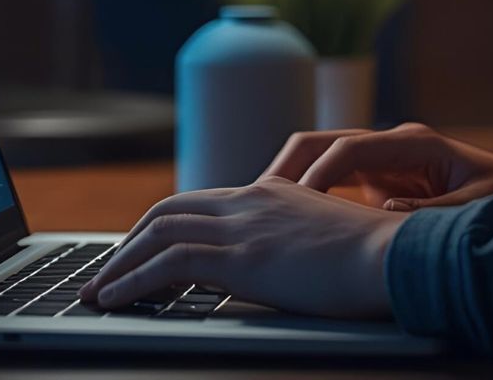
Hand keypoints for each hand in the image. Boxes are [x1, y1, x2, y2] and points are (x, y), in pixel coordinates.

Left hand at [76, 177, 406, 317]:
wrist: (396, 256)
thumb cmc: (376, 258)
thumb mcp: (328, 238)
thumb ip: (296, 240)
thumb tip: (281, 264)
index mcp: (272, 193)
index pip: (200, 201)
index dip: (162, 225)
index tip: (140, 251)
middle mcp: (251, 201)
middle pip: (168, 210)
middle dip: (128, 242)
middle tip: (106, 272)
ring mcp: (244, 226)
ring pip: (157, 233)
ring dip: (118, 264)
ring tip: (96, 292)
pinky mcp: (241, 257)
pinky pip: (167, 264)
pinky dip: (130, 280)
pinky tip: (113, 299)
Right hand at [261, 121, 492, 210]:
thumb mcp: (471, 210)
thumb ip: (429, 211)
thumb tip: (385, 210)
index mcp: (413, 143)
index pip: (349, 148)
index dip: (317, 174)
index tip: (291, 202)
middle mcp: (393, 145)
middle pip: (323, 143)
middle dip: (286, 167)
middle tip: (255, 201)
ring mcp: (385, 161)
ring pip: (322, 162)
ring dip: (292, 183)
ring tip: (261, 216)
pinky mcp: (382, 181)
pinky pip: (335, 184)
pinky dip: (309, 199)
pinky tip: (289, 227)